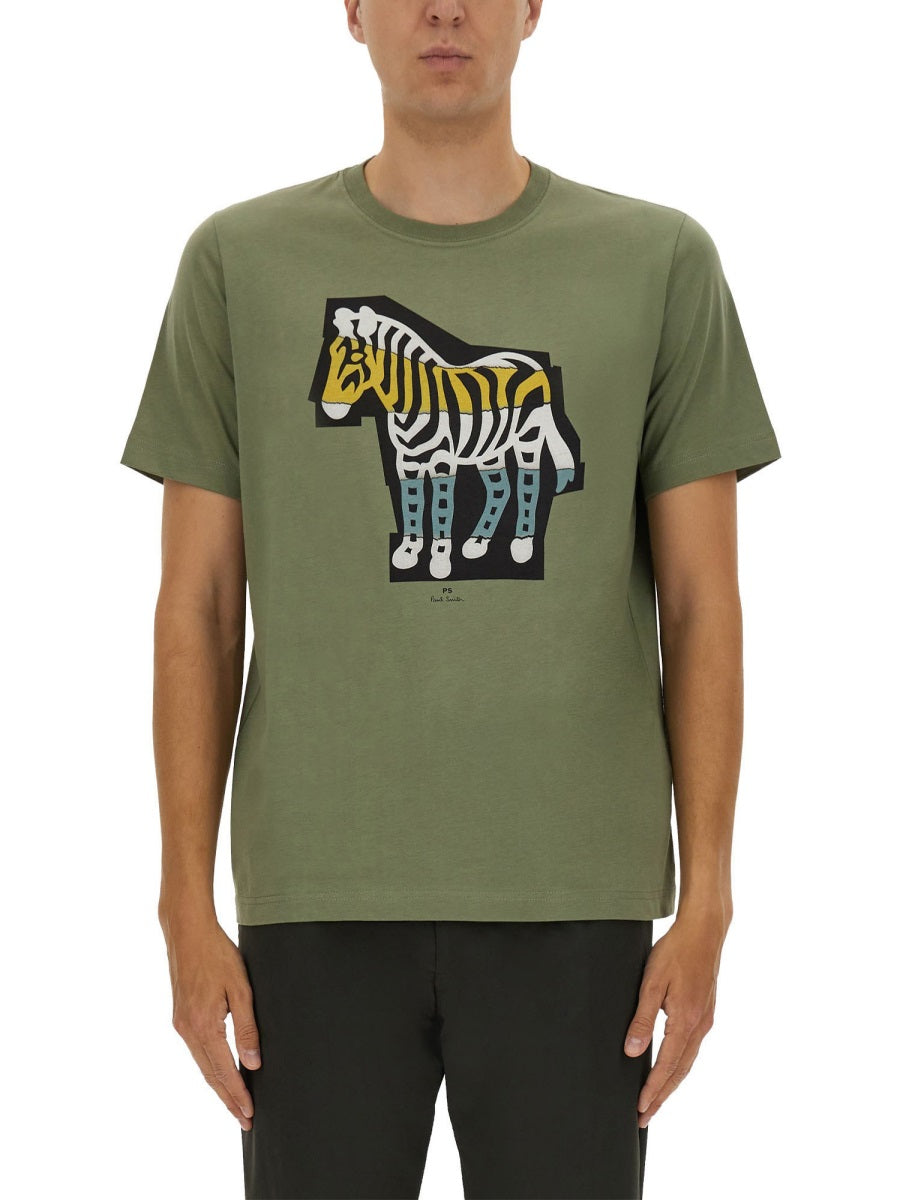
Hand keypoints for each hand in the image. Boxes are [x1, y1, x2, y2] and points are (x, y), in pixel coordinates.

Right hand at [161, 911, 261, 1131]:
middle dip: (228, 1099)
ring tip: (235, 1103)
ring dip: (219, 1086)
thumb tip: (254, 1063)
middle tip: (244, 1121)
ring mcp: (181, 1024)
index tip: (249, 1115)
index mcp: (204, 1026)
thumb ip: (247, 1027)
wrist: (187, 931)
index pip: (224, 1072)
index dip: (237, 1095)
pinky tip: (220, 1072)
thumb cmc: (218, 954)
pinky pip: (197, 1051)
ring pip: (202, 1065)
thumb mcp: (241, 988)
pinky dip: (209, 1068)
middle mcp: (188, 1030)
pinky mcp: (180, 1016)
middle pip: (210, 1075)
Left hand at [623, 910, 726, 1126]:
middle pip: (679, 1071)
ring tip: (655, 1100)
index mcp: (686, 1021)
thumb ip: (642, 1019)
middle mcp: (700, 1026)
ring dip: (671, 1084)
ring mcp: (706, 1020)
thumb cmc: (675, 951)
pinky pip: (692, 1049)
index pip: (666, 1066)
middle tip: (644, 1117)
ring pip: (687, 1062)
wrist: (705, 931)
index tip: (640, 1109)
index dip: (652, 1090)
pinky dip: (680, 1066)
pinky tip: (671, 1068)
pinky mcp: (706, 1012)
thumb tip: (632, 1052)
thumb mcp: (652, 983)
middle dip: (661, 1096)